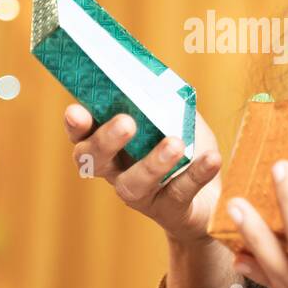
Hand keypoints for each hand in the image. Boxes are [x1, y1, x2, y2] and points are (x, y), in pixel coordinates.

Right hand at [62, 104, 223, 245]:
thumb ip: (164, 96)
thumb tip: (160, 76)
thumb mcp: (175, 115)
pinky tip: (211, 158)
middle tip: (126, 123)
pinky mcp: (171, 211)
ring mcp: (143, 195)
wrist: (211, 193)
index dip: (76, 125)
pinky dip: (197, 174)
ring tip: (175, 143)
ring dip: (152, 163)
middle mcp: (118, 172)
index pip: (83, 135)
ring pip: (134, 184)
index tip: (75, 111)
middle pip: (97, 162)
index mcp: (111, 144)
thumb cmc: (184, 144)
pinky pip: (180, 193)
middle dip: (106, 141)